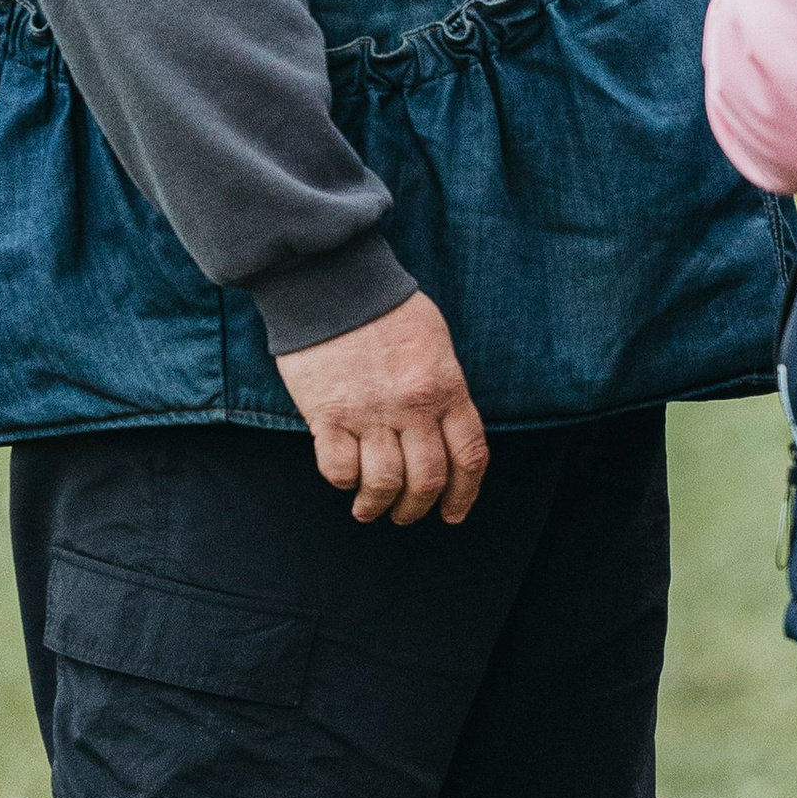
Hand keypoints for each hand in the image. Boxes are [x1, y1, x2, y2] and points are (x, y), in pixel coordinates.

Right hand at [275, 293, 488, 527]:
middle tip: (406, 515)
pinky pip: (339, 469)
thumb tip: (444, 434)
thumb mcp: (436, 344)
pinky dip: (344, 482)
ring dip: (379, 505)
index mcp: (446, 388)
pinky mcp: (328, 414)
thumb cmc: (387, 309)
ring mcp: (370, 413)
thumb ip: (444, 390)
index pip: (469, 455)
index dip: (465, 493)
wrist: (333, 282)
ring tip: (370, 510)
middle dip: (418, 507)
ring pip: (384, 483)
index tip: (454, 512)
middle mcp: (412, 407)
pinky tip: (344, 479)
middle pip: (427, 479)